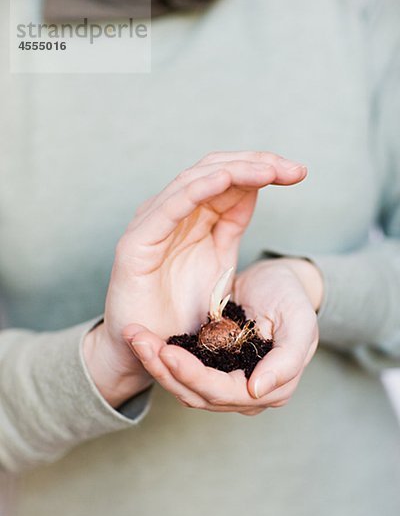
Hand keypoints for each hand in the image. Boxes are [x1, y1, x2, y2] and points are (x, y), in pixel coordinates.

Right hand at [84, 152, 306, 406]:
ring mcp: (151, 225)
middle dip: (256, 164)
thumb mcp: (218, 262)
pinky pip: (170, 207)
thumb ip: (231, 225)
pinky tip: (225, 179)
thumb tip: (254, 190)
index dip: (262, 169)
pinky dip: (198, 189)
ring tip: (269, 170)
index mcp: (190, 216)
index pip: (227, 177)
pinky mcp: (137, 243)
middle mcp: (170, 213)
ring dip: (235, 171)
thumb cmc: (180, 310)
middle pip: (213, 170)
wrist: (149, 351)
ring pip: (194, 181)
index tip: (298, 173)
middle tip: (293, 169)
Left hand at [129, 258, 319, 414]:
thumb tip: (257, 390)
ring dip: (156, 364)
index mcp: (271, 389)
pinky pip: (179, 370)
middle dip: (164, 369)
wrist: (278, 282)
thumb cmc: (291, 298)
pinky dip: (159, 356)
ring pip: (182, 386)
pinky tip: (142, 338)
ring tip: (135, 337)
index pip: (223, 392)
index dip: (193, 376)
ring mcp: (223, 383)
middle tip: (139, 340)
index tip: (167, 352)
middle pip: (197, 394)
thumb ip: (287, 359)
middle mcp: (244, 394)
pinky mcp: (207, 367)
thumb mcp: (300, 321)